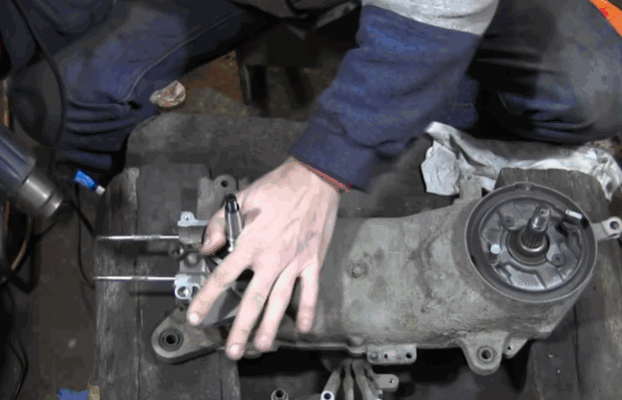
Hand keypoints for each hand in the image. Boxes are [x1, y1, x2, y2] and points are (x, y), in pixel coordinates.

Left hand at [187, 158, 340, 359]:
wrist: (314, 179)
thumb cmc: (279, 187)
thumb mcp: (243, 199)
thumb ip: (220, 224)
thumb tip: (207, 246)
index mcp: (251, 243)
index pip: (222, 277)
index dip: (206, 299)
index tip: (195, 316)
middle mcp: (272, 258)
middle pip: (252, 300)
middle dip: (241, 329)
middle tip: (232, 349)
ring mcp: (294, 262)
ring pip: (280, 301)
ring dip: (270, 326)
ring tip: (262, 346)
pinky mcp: (313, 261)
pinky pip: (310, 290)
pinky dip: (308, 309)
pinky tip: (303, 326)